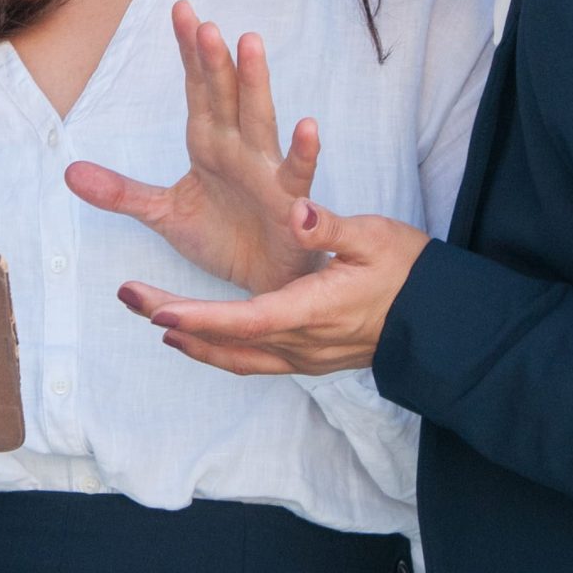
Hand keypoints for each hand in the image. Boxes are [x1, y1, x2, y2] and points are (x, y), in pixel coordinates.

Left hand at [65, 1, 323, 292]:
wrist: (262, 282)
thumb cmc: (222, 238)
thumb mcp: (162, 214)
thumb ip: (121, 192)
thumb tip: (69, 172)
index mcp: (208, 142)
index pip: (197, 88)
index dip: (189, 51)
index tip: (181, 9)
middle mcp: (238, 147)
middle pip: (224, 95)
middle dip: (213, 59)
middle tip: (203, 22)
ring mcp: (265, 170)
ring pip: (259, 119)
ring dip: (255, 82)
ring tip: (250, 43)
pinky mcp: (290, 201)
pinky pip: (297, 173)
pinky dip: (302, 150)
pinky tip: (307, 125)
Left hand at [116, 200, 431, 374]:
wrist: (443, 321)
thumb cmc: (410, 273)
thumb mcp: (374, 237)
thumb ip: (329, 227)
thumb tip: (295, 212)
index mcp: (313, 311)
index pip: (245, 319)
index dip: (198, 316)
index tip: (156, 309)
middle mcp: (302, 344)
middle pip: (226, 340)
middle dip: (175, 320)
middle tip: (129, 296)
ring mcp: (305, 358)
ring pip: (236, 356)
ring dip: (191, 339)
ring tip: (151, 316)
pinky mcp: (309, 359)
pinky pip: (252, 360)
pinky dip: (218, 348)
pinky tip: (196, 338)